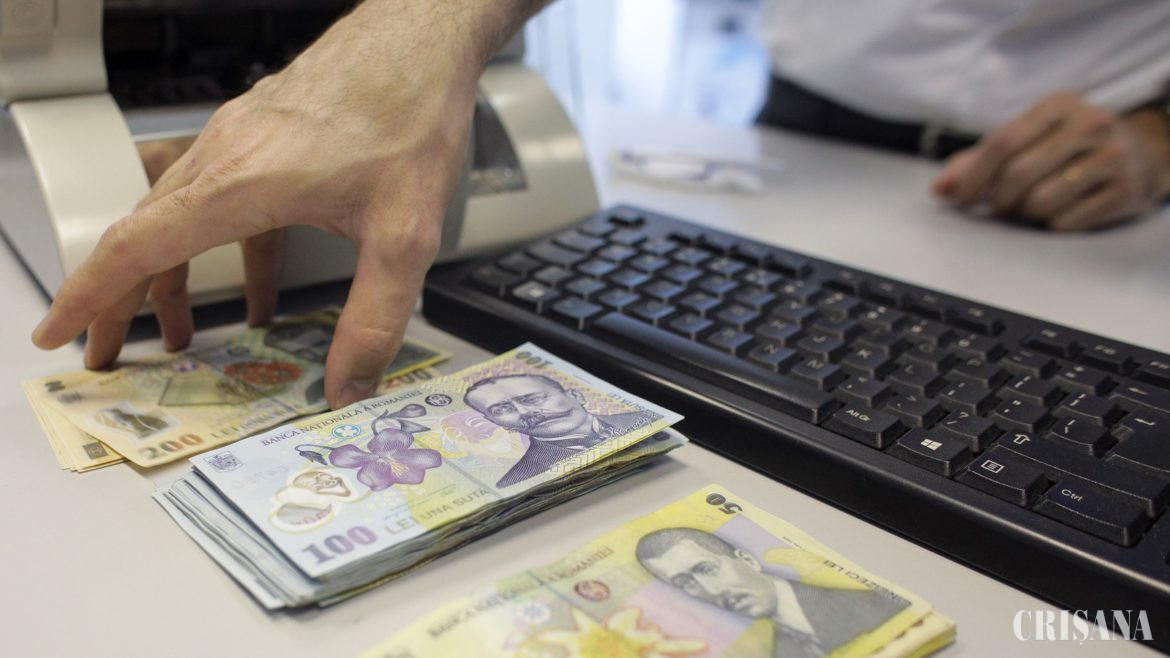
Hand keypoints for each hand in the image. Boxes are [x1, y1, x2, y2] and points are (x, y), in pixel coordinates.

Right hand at [32, 0, 540, 408]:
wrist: (424, 34)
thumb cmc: (411, 113)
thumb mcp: (404, 236)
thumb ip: (374, 319)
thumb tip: (348, 386)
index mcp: (239, 183)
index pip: (136, 247)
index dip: (91, 298)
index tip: (59, 332)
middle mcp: (225, 154)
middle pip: (146, 235)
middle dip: (122, 302)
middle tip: (110, 353)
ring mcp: (242, 137)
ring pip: (182, 215)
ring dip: (175, 276)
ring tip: (182, 332)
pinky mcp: (266, 131)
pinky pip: (226, 197)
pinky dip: (229, 248)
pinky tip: (262, 289)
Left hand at [933, 92, 1169, 230]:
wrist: (1140, 156)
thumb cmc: (1068, 149)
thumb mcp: (1028, 141)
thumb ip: (978, 161)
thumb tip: (939, 189)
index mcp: (1058, 104)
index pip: (1002, 141)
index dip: (974, 176)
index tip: (960, 200)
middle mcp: (1090, 122)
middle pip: (1018, 173)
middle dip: (999, 199)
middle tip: (1000, 207)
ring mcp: (1114, 155)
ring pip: (1041, 200)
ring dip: (1027, 212)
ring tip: (1035, 205)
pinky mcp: (1127, 189)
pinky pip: (1068, 221)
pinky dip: (1055, 223)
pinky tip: (1065, 210)